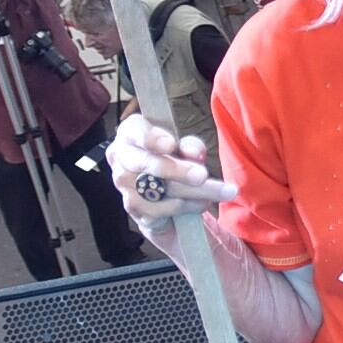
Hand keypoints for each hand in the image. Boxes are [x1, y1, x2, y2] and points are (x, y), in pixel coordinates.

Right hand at [109, 117, 236, 227]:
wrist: (163, 196)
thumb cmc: (173, 160)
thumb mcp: (185, 149)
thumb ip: (191, 146)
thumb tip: (194, 154)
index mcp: (130, 135)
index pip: (135, 131)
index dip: (152, 139)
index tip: (171, 145)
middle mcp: (122, 159)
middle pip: (148, 163)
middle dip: (178, 170)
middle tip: (203, 175)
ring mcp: (124, 186)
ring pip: (159, 189)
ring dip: (193, 193)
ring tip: (221, 192)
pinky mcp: (133, 209)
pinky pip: (160, 210)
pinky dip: (185, 208)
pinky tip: (200, 204)